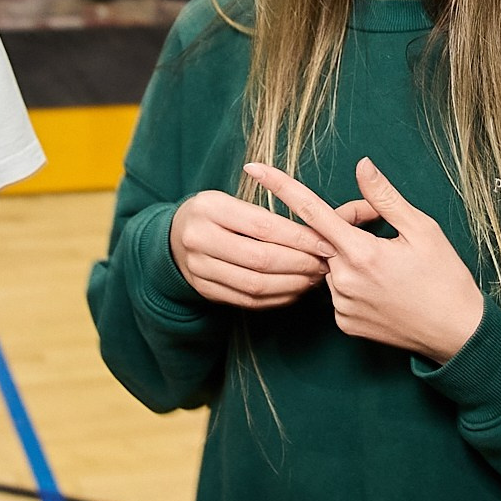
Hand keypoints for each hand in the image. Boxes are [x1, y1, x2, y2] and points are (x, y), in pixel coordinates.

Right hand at [168, 187, 332, 307]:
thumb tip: (316, 232)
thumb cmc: (214, 214)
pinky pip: (247, 300)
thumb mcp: (231, 200)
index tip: (326, 242)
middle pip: (261, 259)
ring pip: (256, 285)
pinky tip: (295, 290)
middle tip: (325, 263)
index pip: (263, 226)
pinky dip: (277, 298)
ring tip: (314, 278)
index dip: (299, 237)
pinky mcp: (205, 291)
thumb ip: (266, 214)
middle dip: (300, 264)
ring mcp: (199, 269)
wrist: (175, 237)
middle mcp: (199, 239)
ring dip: (293, 284)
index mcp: (209, 208)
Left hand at [247, 158, 486, 362]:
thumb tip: (362, 165)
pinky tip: (382, 291)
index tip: (253, 168)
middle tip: (384, 234)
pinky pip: (338, 293)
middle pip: (327, 239)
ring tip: (390, 269)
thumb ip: (385, 198)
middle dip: (346, 229)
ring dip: (351, 258)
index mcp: (360, 252)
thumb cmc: (445, 277)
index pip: (311, 211)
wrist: (456, 333)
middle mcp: (342, 280)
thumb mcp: (422, 229)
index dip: (280, 187)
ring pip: (333, 266)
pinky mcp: (344, 325)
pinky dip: (354, 284)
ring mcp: (341, 306)